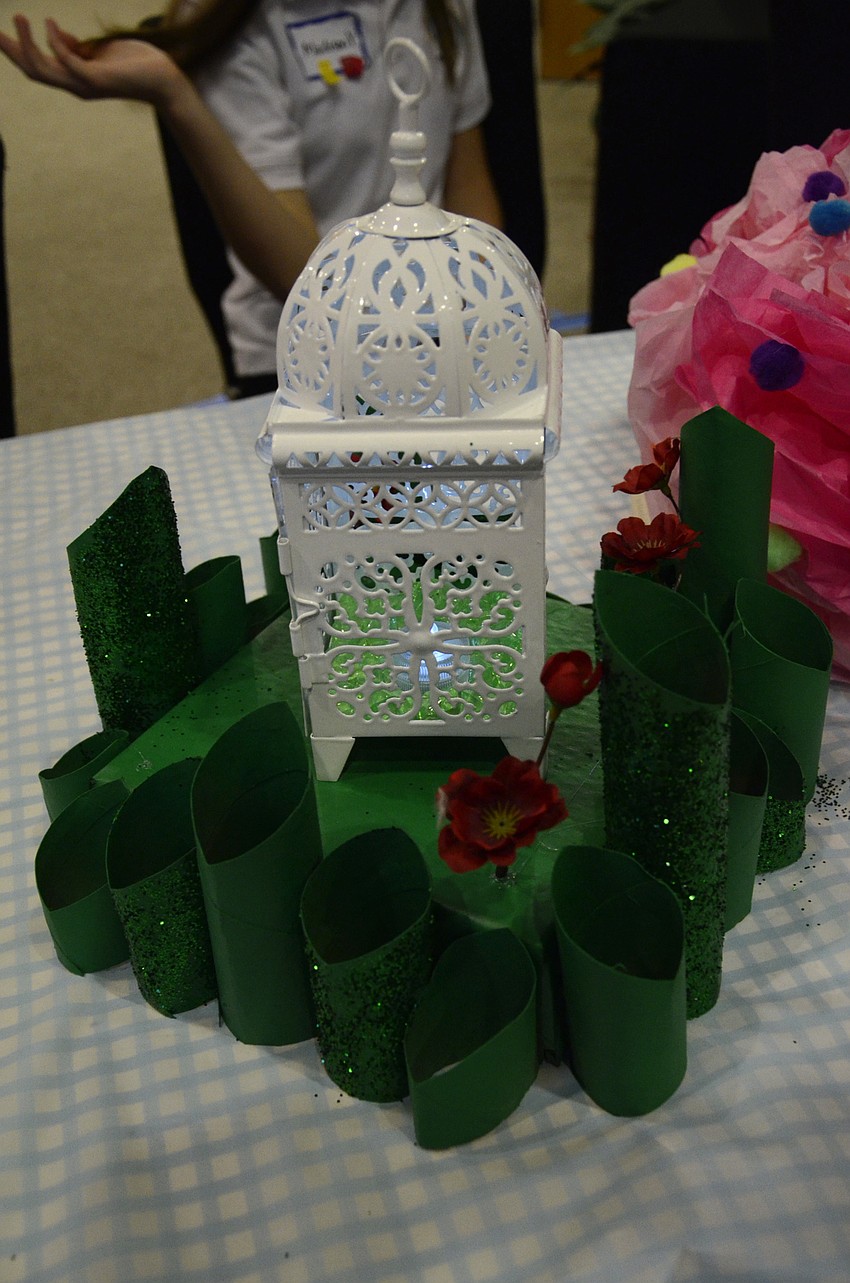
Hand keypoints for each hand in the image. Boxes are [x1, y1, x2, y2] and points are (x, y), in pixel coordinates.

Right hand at [0, 14, 184, 106]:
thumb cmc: (132, 63)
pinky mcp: (98, 80)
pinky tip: (49, 23)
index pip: (36, 66)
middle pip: (32, 70)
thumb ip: (75, 46)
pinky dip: (55, 42)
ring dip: (26, 44)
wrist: (161, 78)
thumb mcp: (97, 51)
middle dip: (11, 50)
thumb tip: (54, 33)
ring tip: (18, 16)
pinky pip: (68, 61)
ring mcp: (85, 85)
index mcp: (73, 78)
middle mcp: (75, 85)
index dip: (15, 51)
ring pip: (43, 69)